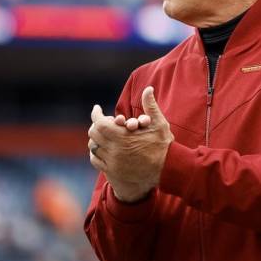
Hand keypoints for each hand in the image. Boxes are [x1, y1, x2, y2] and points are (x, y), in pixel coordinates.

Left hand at [87, 86, 173, 201]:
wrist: (167, 171)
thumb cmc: (164, 147)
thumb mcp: (159, 124)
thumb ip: (150, 106)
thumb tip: (148, 89)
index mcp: (123, 137)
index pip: (99, 123)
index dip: (96, 114)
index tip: (97, 109)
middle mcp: (114, 150)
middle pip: (94, 134)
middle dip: (96, 124)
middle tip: (103, 121)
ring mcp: (112, 162)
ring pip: (93, 147)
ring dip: (96, 138)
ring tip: (103, 134)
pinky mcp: (112, 172)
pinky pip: (95, 160)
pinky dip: (96, 152)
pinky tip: (103, 148)